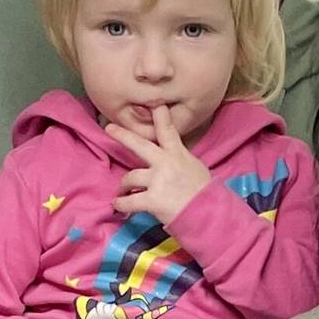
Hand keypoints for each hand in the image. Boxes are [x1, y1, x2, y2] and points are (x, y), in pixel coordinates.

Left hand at [107, 105, 212, 226]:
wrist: (209, 214)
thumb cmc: (204, 193)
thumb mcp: (195, 168)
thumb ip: (178, 159)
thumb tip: (167, 157)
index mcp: (178, 154)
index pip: (168, 130)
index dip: (160, 116)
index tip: (154, 104)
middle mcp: (166, 163)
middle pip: (140, 145)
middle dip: (123, 135)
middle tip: (110, 128)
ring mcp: (158, 181)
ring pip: (130, 177)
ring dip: (124, 185)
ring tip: (122, 191)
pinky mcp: (152, 200)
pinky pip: (129, 201)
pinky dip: (121, 204)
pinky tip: (118, 204)